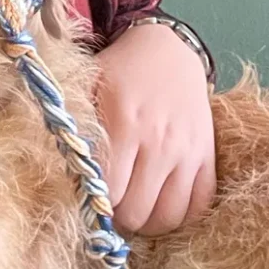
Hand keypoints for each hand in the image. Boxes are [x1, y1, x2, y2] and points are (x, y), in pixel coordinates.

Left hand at [95, 22, 215, 236]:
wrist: (166, 48)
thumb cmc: (120, 70)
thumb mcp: (89, 86)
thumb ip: (76, 125)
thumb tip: (61, 169)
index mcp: (124, 123)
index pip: (108, 191)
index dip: (95, 202)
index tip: (89, 195)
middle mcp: (159, 141)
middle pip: (136, 211)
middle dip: (118, 214)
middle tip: (110, 203)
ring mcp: (187, 150)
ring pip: (168, 217)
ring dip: (148, 220)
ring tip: (134, 205)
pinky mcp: (207, 154)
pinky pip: (199, 204)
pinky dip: (181, 214)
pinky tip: (161, 200)